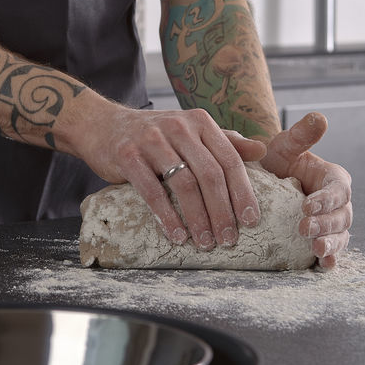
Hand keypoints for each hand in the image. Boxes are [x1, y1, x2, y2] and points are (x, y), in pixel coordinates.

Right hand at [76, 103, 268, 251]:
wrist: (102, 125)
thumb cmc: (154, 135)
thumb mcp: (190, 132)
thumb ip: (225, 142)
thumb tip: (263, 151)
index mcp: (199, 122)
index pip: (229, 159)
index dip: (242, 192)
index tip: (250, 221)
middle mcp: (178, 127)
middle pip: (210, 174)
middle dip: (222, 211)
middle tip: (228, 240)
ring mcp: (151, 139)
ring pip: (184, 184)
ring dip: (198, 218)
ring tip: (205, 242)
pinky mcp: (128, 155)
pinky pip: (152, 191)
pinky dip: (167, 217)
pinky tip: (176, 235)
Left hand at [260, 112, 351, 269]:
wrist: (263, 182)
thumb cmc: (277, 161)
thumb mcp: (285, 146)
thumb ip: (301, 135)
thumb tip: (319, 117)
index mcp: (334, 179)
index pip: (338, 190)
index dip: (325, 199)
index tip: (306, 205)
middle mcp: (339, 204)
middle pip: (342, 217)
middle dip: (325, 224)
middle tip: (304, 228)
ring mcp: (332, 225)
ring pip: (340, 236)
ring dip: (330, 244)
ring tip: (315, 249)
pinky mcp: (322, 241)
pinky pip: (332, 253)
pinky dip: (330, 260)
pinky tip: (323, 266)